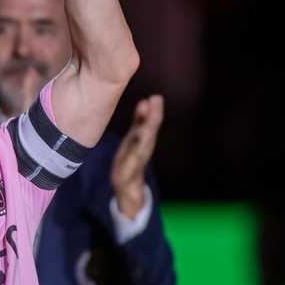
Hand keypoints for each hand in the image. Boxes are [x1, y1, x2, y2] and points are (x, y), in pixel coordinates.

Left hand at [110, 95, 163, 217]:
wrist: (128, 187)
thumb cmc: (131, 157)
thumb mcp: (134, 137)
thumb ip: (140, 120)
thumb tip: (146, 101)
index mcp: (144, 140)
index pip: (150, 124)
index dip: (154, 112)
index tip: (156, 97)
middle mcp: (143, 149)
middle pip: (150, 134)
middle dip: (152, 120)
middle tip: (155, 103)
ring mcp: (136, 161)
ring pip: (142, 148)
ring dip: (144, 136)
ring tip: (146, 124)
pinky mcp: (128, 173)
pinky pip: (131, 164)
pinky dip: (133, 156)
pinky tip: (133, 151)